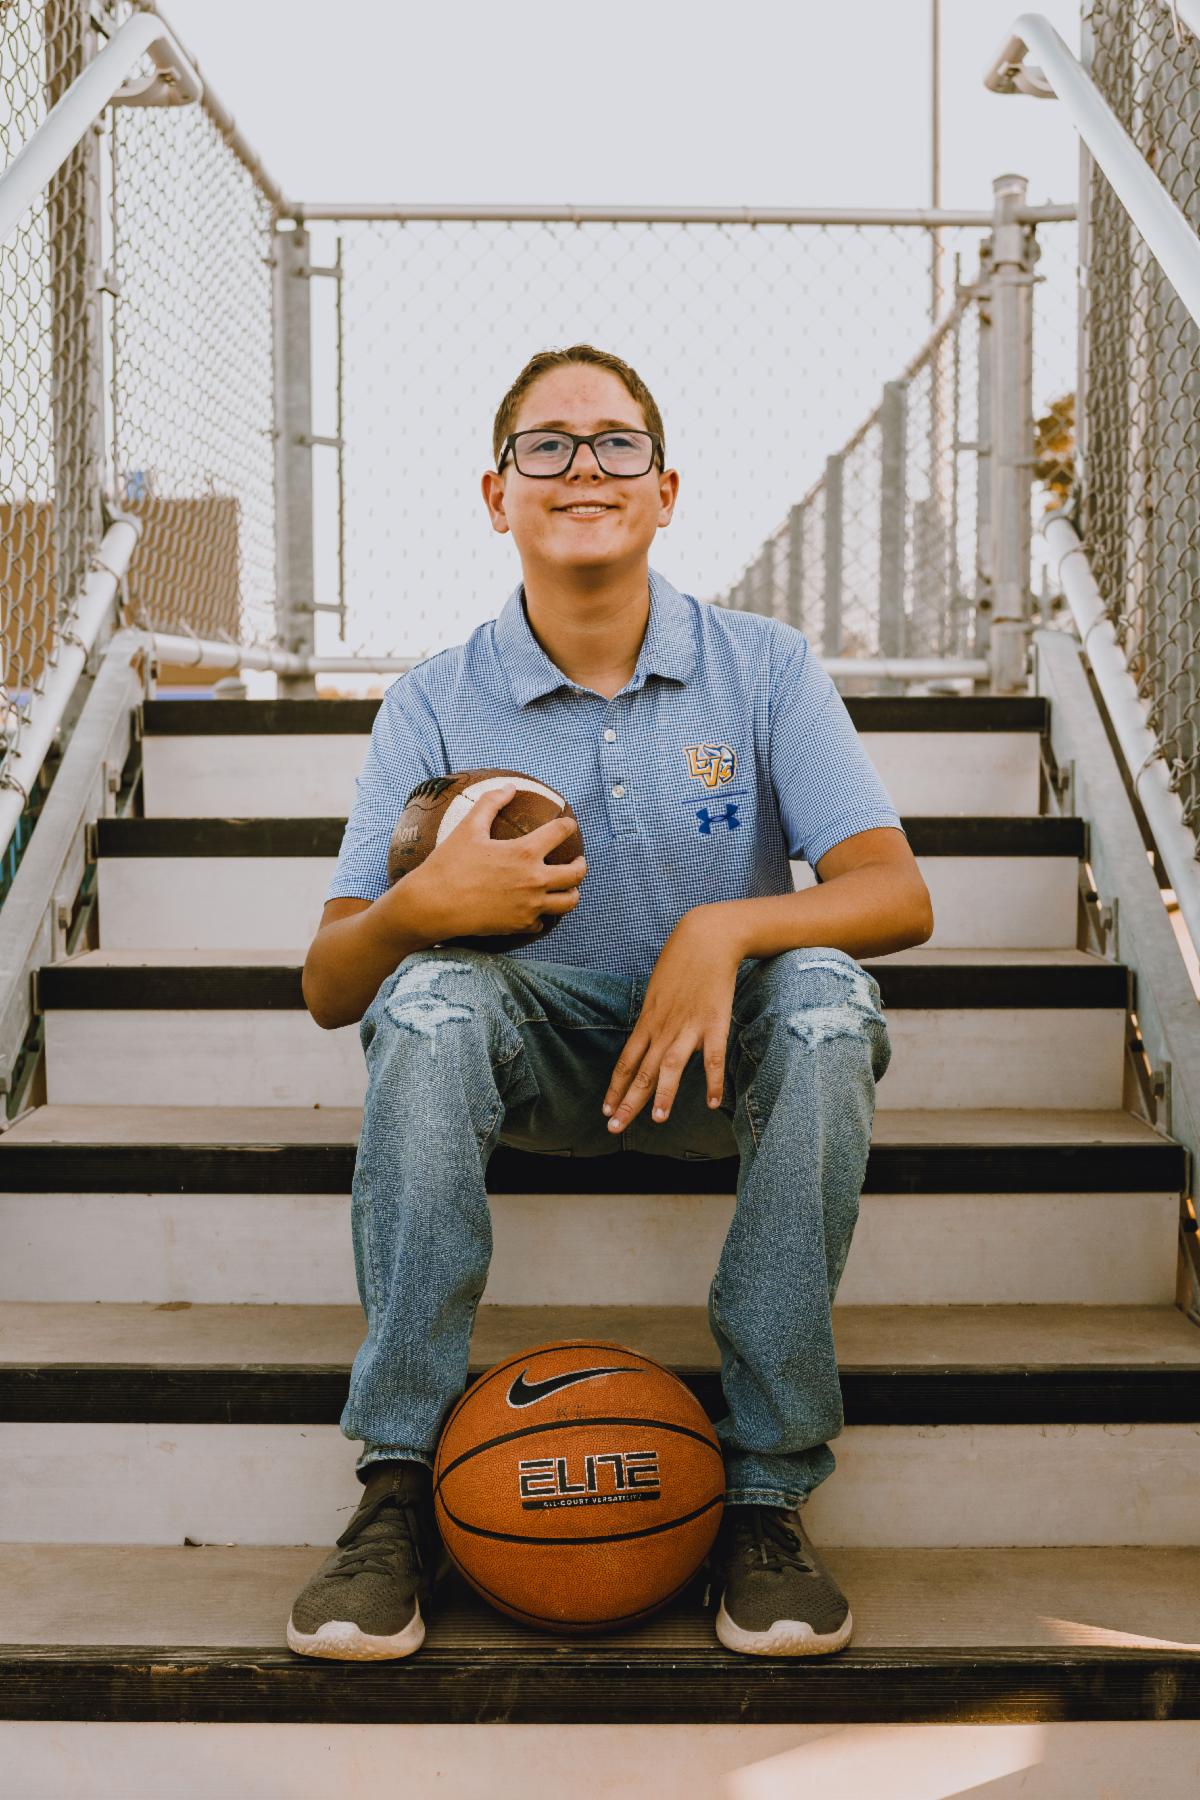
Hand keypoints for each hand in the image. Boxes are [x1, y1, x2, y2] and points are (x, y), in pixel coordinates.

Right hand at [407, 783, 585, 941]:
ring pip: (569, 901)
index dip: (568, 825)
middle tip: (577, 860)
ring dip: (571, 892)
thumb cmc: (448, 864)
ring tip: (567, 888)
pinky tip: (535, 909)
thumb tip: (509, 787)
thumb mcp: (468, 828)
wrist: (432, 906)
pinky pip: (542, 922)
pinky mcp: (520, 926)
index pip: (561, 832)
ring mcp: (530, 906)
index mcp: (525, 852)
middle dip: (581, 864)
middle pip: (577, 873)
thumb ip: (490, 803)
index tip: (568, 824)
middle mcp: (534, 880)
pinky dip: (542, 915)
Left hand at [601, 911, 740, 1133]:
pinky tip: (712, 1102)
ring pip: (671, 1067)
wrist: (707, 937)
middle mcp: (663, 1028)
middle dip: (628, 1102)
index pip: (626, 1061)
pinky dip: (713, 1081)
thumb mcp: (657, 990)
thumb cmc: (681, 961)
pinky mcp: (714, 1022)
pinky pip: (713, 1058)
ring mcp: (688, 1026)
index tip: (605, 1111)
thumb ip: (653, 1017)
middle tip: (615, 1128)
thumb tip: (647, 1038)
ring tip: (657, 1120)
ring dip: (664, 1094)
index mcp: (647, 1020)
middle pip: (643, 1071)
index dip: (615, 1087)